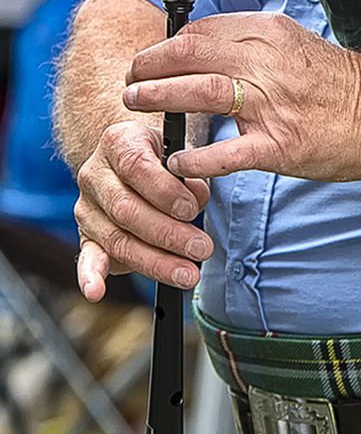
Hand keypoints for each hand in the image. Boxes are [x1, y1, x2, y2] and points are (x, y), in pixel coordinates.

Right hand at [74, 119, 211, 298]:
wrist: (136, 156)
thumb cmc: (166, 155)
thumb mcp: (182, 151)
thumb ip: (190, 173)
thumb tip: (194, 198)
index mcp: (118, 142)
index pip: (136, 166)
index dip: (164, 191)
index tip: (191, 209)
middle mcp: (94, 173)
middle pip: (126, 209)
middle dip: (167, 233)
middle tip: (201, 249)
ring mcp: (86, 207)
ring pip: (116, 238)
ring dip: (154, 261)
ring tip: (186, 274)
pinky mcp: (86, 235)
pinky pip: (87, 257)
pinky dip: (90, 276)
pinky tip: (97, 291)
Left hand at [122, 12, 360, 182]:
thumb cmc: (336, 82)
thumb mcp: (293, 45)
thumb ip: (250, 44)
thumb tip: (199, 46)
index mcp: (271, 33)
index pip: (200, 32)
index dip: (164, 46)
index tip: (149, 60)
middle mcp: (268, 63)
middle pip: (190, 55)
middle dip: (149, 68)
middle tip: (131, 82)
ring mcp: (273, 105)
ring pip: (199, 93)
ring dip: (158, 99)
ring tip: (136, 106)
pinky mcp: (278, 146)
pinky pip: (224, 153)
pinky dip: (193, 158)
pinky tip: (176, 161)